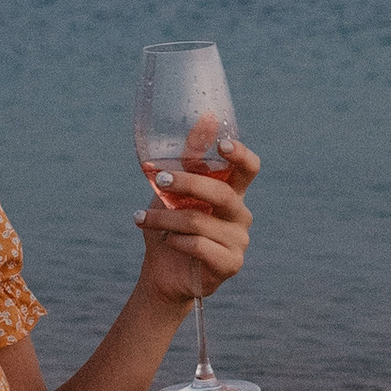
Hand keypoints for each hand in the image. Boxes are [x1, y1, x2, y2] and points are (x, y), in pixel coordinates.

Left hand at [134, 139, 257, 310]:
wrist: (163, 272)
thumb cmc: (171, 225)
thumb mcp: (174, 190)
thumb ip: (189, 159)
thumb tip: (206, 117)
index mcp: (231, 191)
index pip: (249, 168)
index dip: (240, 155)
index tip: (222, 145)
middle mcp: (240, 214)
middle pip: (222, 193)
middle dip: (188, 183)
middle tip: (160, 179)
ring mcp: (239, 240)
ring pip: (201, 222)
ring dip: (165, 218)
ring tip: (141, 219)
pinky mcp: (231, 264)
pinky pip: (200, 246)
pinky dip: (176, 241)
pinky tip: (165, 242)